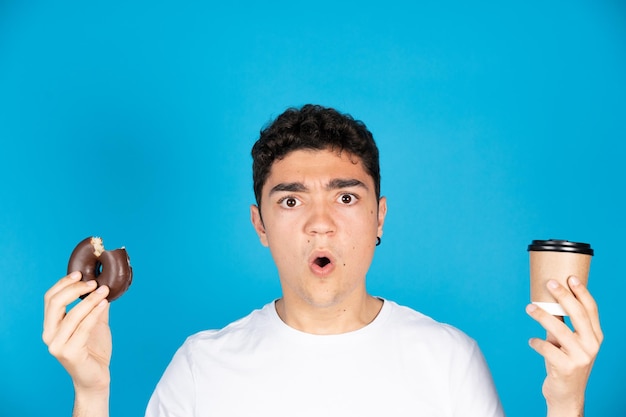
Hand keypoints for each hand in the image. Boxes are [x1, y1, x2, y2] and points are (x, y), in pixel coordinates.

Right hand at [42, 271, 111, 393]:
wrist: (96, 377)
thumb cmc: (94, 349)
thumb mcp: (95, 322)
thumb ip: (94, 305)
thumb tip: (103, 283)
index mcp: (51, 325)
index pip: (50, 299)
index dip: (63, 284)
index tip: (80, 274)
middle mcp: (49, 334)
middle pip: (55, 303)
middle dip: (75, 289)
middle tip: (94, 282)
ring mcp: (57, 345)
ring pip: (71, 315)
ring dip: (89, 300)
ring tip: (104, 291)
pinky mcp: (69, 353)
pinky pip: (83, 327)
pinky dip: (94, 313)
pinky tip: (104, 304)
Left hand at [526, 276, 602, 416]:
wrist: (567, 394)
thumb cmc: (565, 363)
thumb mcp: (569, 343)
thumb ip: (563, 325)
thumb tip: (547, 301)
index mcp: (595, 336)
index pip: (590, 309)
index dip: (581, 292)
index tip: (570, 277)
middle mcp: (592, 345)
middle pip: (577, 314)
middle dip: (563, 295)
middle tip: (549, 283)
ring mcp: (581, 357)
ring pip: (559, 329)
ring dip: (542, 315)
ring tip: (529, 308)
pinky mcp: (566, 367)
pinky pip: (547, 348)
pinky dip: (537, 342)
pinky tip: (532, 341)